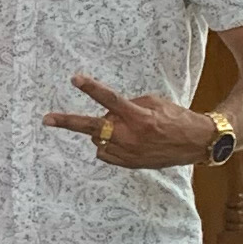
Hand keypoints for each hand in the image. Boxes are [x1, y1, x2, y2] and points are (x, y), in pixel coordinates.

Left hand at [45, 75, 213, 170]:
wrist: (195, 144)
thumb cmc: (175, 118)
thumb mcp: (154, 103)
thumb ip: (128, 105)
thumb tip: (108, 112)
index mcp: (138, 116)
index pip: (110, 99)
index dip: (91, 89)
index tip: (75, 79)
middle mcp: (130, 136)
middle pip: (92, 127)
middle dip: (68, 122)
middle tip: (47, 119)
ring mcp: (128, 153)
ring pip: (98, 139)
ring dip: (104, 131)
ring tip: (125, 129)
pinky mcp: (128, 164)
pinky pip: (105, 152)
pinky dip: (109, 144)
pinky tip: (125, 141)